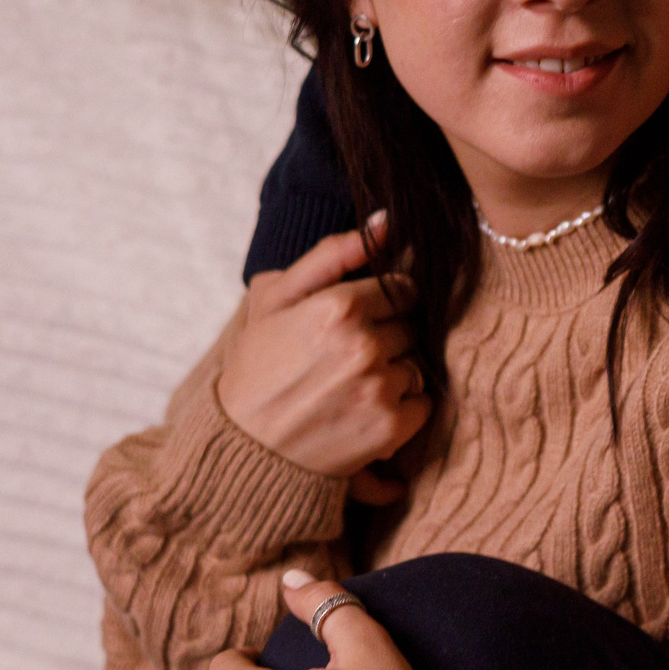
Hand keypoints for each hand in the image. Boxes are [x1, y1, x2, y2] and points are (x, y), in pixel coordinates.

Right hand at [219, 218, 430, 480]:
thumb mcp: (276, 298)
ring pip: (419, 365)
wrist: (244, 447)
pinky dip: (403, 407)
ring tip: (354, 386)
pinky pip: (424, 403)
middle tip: (350, 357)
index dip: (383, 305)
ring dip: (396, 373)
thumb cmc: (258, 365)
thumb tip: (389, 222)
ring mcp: (380, 388)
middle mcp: (364, 346)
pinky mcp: (390, 428)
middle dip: (389, 338)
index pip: (401, 290)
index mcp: (338, 307)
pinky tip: (365, 410)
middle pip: (412, 327)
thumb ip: (333, 254)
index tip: (361, 321)